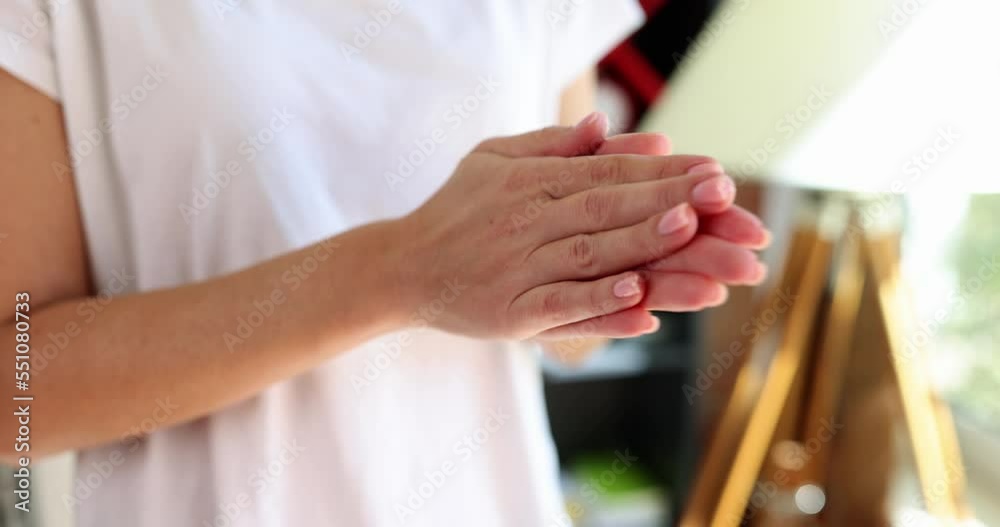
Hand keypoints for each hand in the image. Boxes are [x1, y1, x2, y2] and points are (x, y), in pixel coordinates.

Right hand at [392, 114, 764, 339]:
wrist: (403, 267)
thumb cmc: (458, 211)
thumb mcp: (494, 159)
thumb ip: (552, 144)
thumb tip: (607, 126)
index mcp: (532, 181)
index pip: (609, 173)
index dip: (664, 173)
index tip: (715, 173)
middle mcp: (529, 221)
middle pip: (609, 209)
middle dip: (671, 202)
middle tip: (725, 200)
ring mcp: (520, 269)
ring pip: (591, 256)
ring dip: (642, 244)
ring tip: (690, 232)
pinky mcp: (511, 314)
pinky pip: (560, 308)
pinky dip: (599, 306)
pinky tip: (638, 302)